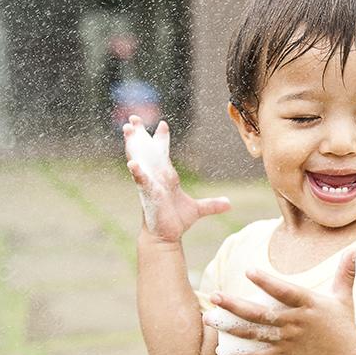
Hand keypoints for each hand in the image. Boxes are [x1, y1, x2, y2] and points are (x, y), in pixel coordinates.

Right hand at [122, 114, 229, 242]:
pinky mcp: (149, 195)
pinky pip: (142, 182)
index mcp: (166, 177)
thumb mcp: (197, 209)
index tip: (163, 124)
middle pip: (147, 151)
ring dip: (133, 145)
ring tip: (127, 130)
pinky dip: (138, 173)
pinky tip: (132, 164)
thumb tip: (229, 204)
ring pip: (139, 160)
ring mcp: (150, 185)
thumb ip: (212, 205)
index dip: (162, 139)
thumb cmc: (176, 221)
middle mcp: (156, 177)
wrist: (166, 237)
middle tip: (133, 117)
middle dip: (140, 134)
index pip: (163, 153)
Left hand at [205, 250, 355, 354]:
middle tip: (215, 296)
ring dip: (230, 327)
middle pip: (262, 314)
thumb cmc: (342, 325)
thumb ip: (346, 273)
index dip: (267, 282)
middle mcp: (296, 322)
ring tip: (209, 319)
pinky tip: (225, 350)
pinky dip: (244, 354)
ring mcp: (288, 340)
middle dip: (236, 305)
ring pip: (255, 333)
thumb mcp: (344, 297)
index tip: (248, 271)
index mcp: (308, 304)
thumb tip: (355, 250)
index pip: (284, 291)